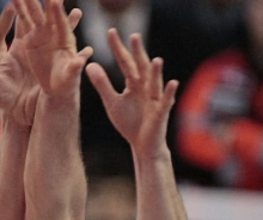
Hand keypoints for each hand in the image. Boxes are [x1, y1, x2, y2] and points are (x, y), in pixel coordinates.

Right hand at [11, 0, 91, 98]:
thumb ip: (75, 68)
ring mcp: (41, 35)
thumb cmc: (65, 87)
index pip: (61, 23)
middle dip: (42, 0)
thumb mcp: (71, 79)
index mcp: (65, 41)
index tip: (54, 0)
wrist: (54, 92)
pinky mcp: (29, 40)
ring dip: (28, 1)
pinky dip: (19, 11)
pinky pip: (23, 22)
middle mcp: (54, 34)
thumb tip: (84, 58)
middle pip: (47, 13)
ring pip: (34, 14)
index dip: (58, 12)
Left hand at [85, 30, 177, 157]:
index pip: (125, 62)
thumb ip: (102, 84)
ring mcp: (155, 99)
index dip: (118, 48)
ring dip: (157, 72)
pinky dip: (169, 93)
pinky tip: (173, 83)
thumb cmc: (130, 122)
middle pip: (141, 67)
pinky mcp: (161, 113)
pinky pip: (166, 102)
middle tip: (133, 36)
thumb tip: (89, 65)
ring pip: (156, 83)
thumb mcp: (112, 102)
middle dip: (138, 53)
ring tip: (156, 60)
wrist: (142, 145)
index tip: (110, 32)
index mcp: (134, 83)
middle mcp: (146, 87)